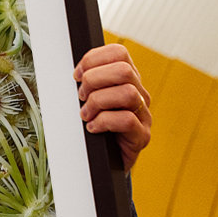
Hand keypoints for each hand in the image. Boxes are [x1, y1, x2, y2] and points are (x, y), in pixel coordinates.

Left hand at [74, 44, 151, 171]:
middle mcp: (139, 94)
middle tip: (81, 97)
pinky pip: (127, 120)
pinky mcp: (142, 136)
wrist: (103, 163)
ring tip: (86, 114)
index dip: (93, 59)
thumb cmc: (93, 128)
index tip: (76, 75)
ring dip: (98, 102)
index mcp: (127, 80)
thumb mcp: (88, 100)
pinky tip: (93, 128)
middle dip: (94, 80)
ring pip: (127, 93)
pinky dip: (103, 122)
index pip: (119, 53)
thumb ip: (86, 84)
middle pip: (124, 70)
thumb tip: (73, 73)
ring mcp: (144, 115)